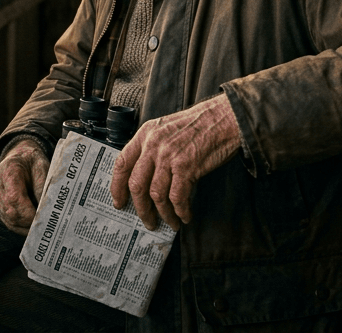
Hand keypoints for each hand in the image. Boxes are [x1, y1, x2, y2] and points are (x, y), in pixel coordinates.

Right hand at [0, 138, 50, 234]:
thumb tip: (45, 210)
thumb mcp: (43, 168)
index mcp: (8, 171)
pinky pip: (6, 221)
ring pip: (9, 221)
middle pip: (11, 213)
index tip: (44, 218)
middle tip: (46, 224)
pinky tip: (31, 224)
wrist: (19, 157)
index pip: (14, 199)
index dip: (29, 214)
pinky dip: (20, 226)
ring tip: (40, 224)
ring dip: (26, 226)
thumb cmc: (33, 163)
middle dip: (29, 222)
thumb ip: (43, 187)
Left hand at [110, 94, 241, 230]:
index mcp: (145, 134)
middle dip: (141, 208)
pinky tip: (184, 215)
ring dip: (163, 214)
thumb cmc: (200, 125)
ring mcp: (169, 156)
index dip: (117, 187)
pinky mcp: (186, 166)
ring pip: (156, 195)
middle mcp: (153, 145)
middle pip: (137, 184)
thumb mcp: (167, 129)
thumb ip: (153, 148)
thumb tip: (147, 179)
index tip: (119, 202)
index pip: (122, 163)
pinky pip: (177, 197)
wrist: (224, 118)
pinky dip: (180, 211)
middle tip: (147, 220)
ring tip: (170, 222)